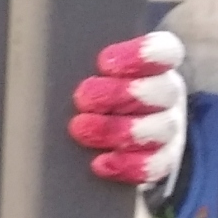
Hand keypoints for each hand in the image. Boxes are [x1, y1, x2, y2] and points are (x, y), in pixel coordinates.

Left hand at [67, 31, 184, 189]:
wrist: (110, 134)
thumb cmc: (94, 89)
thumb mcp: (91, 70)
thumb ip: (81, 61)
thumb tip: (48, 54)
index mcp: (157, 64)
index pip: (166, 51)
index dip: (142, 54)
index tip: (104, 62)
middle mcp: (168, 94)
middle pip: (161, 90)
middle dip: (120, 94)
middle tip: (83, 98)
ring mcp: (169, 129)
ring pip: (159, 129)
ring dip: (118, 129)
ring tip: (80, 128)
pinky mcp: (164, 160)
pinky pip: (156, 166)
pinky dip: (128, 165)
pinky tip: (100, 163)